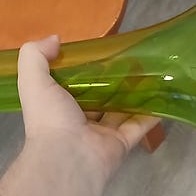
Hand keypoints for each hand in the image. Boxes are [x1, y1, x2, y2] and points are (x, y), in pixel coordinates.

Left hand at [18, 36, 159, 180]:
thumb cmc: (50, 116)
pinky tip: (162, 95)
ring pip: (120, 110)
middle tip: (129, 59)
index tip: (98, 51)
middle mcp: (79, 119)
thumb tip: (55, 39)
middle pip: (98, 96)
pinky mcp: (121, 142)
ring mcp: (101, 133)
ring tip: (150, 71)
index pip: (71, 84)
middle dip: (111, 80)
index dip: (82, 68)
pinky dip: (151, 113)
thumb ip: (35, 55)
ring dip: (133, 94)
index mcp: (58, 105)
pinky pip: (139, 125)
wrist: (67, 156)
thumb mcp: (33, 80)